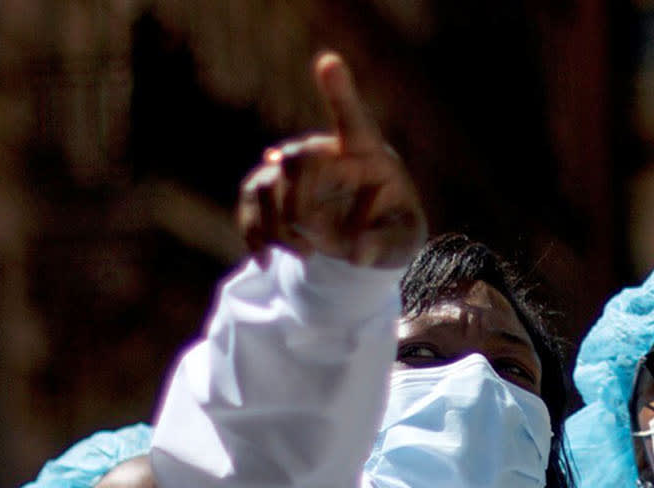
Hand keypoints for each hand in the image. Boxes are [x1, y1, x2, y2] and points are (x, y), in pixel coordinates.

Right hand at [235, 52, 426, 269]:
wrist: (366, 233)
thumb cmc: (394, 227)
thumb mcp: (403, 242)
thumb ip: (386, 246)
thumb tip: (357, 255)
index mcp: (366, 152)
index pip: (352, 118)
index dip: (339, 91)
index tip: (328, 62)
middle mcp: (325, 153)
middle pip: (297, 159)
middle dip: (297, 203)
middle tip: (313, 245)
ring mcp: (295, 170)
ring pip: (264, 185)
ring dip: (275, 227)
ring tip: (305, 254)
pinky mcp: (272, 191)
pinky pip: (249, 205)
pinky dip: (254, 235)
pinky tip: (266, 259)